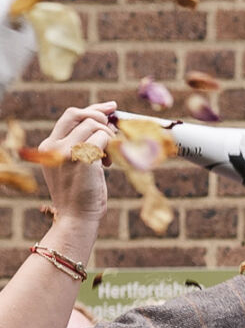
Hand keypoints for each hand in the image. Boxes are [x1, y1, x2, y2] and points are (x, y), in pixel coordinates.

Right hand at [39, 103, 118, 247]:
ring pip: (93, 125)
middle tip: (113, 129)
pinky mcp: (80, 158)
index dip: (91, 109)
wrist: (76, 219)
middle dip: (100, 116)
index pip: (69, 117)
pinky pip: (102, 138)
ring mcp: (65, 151)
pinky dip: (112, 147)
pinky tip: (110, 164)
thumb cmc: (81, 197)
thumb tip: (104, 124)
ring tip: (109, 158)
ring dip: (108, 138)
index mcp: (49, 147)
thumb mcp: (75, 167)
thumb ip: (81, 146)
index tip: (109, 108)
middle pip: (78, 114)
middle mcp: (53, 146)